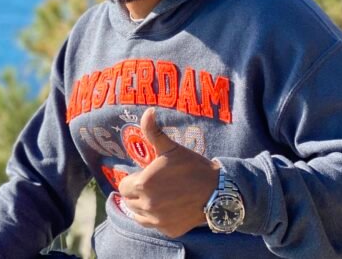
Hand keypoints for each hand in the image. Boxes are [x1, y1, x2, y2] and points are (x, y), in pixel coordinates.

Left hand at [118, 108, 219, 237]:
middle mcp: (146, 206)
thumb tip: (148, 111)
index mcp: (142, 185)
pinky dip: (158, 219)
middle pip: (130, 202)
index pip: (124, 186)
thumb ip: (153, 132)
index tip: (145, 175)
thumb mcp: (172, 148)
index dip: (133, 179)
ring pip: (139, 216)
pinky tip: (170, 208)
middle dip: (137, 193)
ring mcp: (157, 221)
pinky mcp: (169, 230)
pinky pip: (155, 225)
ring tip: (159, 196)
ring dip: (144, 207)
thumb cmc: (193, 166)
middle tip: (154, 185)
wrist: (218, 190)